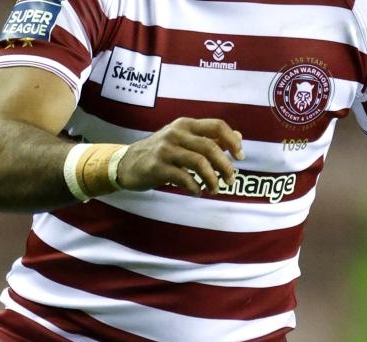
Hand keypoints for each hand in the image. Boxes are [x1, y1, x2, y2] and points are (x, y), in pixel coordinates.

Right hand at [116, 117, 243, 195]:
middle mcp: (177, 133)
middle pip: (210, 147)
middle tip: (231, 180)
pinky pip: (183, 178)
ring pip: (199, 162)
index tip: (240, 157)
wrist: (126, 163)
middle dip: (225, 166)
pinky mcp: (157, 166)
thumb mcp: (184, 140)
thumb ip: (209, 138)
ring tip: (215, 189)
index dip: (232, 141)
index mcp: (186, 124)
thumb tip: (238, 137)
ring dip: (212, 179)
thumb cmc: (160, 152)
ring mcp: (166, 149)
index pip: (217, 126)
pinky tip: (196, 192)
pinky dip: (194, 187)